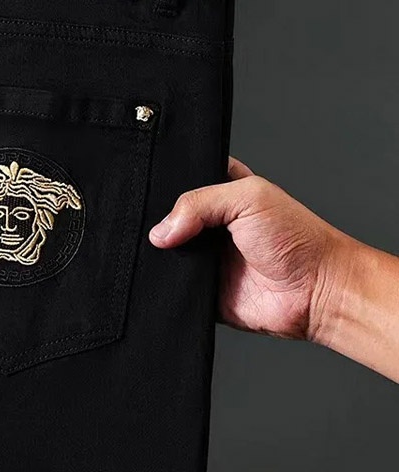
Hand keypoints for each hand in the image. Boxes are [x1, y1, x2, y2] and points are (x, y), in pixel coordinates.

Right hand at [148, 156, 348, 341]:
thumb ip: (199, 203)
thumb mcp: (248, 198)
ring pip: (165, 251)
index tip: (153, 189)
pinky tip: (172, 275)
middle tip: (164, 224)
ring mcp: (205, 256)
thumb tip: (160, 232)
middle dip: (161, 221)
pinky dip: (167, 281)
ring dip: (163, 253)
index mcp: (222, 190)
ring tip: (171, 250)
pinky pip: (172, 284)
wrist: (317, 292)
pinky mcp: (202, 287)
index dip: (167, 184)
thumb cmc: (298, 239)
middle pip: (167, 216)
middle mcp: (211, 223)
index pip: (182, 179)